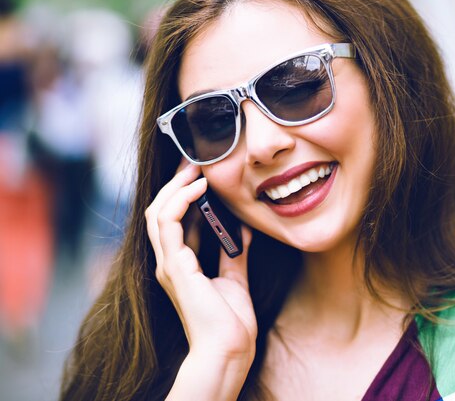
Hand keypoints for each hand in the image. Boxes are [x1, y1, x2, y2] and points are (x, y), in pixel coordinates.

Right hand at [145, 162, 255, 398]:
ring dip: (175, 187)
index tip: (199, 174)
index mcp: (180, 264)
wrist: (228, 348)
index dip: (182, 194)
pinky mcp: (174, 267)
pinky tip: (198, 188)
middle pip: (160, 211)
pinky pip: (167, 224)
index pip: (173, 220)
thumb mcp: (234, 277)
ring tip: (195, 168)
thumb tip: (240, 231)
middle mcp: (168, 262)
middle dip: (175, 184)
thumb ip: (232, 253)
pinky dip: (180, 201)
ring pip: (157, 212)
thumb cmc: (230, 321)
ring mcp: (168, 264)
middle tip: (194, 162)